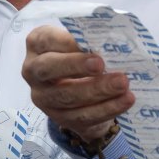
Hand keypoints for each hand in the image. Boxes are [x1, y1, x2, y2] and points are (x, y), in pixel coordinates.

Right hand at [23, 25, 132, 141]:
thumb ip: (90, 41)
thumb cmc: (84, 55)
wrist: (85, 90)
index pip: (45, 40)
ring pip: (67, 97)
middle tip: (102, 65)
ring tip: (123, 84)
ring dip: (98, 91)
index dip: (66, 42)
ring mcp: (43, 97)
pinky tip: (124, 101)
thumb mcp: (82, 44)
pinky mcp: (60, 118)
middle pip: (48, 69)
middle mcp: (33, 70)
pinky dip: (107, 108)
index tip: (85, 43)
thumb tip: (111, 42)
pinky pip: (82, 116)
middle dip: (76, 67)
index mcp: (38, 44)